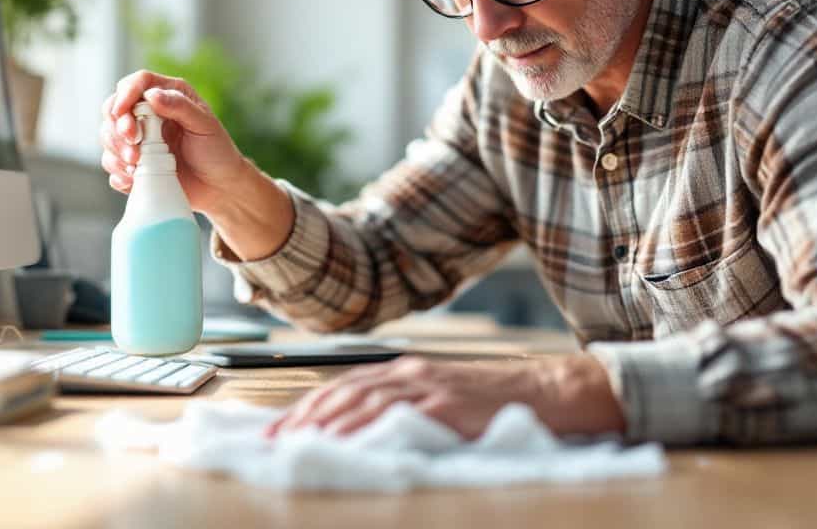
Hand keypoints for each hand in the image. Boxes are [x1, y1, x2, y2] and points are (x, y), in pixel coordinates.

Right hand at [99, 70, 246, 210]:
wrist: (220, 186)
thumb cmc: (217, 151)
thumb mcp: (205, 125)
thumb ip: (180, 106)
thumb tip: (152, 95)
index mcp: (167, 96)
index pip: (136, 84)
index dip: (125, 94)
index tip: (122, 111)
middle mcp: (148, 114)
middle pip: (114, 110)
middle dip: (118, 127)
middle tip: (134, 143)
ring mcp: (139, 139)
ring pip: (109, 136)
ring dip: (116, 150)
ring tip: (137, 164)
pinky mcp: (134, 163)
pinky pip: (112, 165)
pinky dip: (118, 172)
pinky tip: (133, 178)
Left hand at [266, 354, 625, 439]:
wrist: (546, 391)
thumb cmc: (494, 400)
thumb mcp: (441, 396)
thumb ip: (403, 407)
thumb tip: (360, 434)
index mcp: (404, 370)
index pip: (341, 387)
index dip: (304, 408)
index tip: (274, 431)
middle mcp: (409, 373)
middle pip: (340, 393)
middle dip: (301, 418)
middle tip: (269, 443)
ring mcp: (427, 387)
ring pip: (360, 402)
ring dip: (322, 425)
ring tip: (293, 446)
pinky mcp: (446, 405)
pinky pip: (396, 417)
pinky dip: (363, 431)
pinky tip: (342, 444)